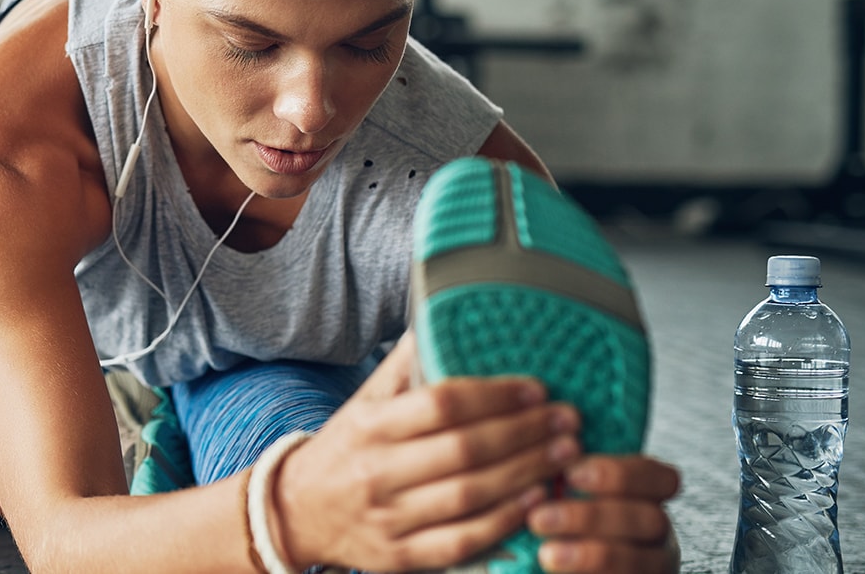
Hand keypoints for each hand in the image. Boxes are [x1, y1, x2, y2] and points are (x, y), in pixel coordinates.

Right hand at [269, 336, 579, 570]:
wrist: (297, 512)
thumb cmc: (344, 450)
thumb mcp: (364, 402)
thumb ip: (404, 365)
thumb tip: (440, 314)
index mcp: (370, 426)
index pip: (441, 404)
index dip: (495, 395)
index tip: (536, 388)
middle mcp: (377, 472)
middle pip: (464, 450)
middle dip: (525, 433)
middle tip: (567, 420)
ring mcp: (388, 518)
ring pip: (469, 495)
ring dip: (525, 473)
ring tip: (563, 454)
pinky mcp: (400, 556)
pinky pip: (461, 540)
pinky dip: (503, 522)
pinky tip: (534, 501)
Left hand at [530, 455, 681, 572]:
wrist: (555, 563)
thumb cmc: (559, 521)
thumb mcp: (567, 493)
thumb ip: (566, 473)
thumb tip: (546, 442)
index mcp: (648, 498)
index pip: (662, 478)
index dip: (621, 473)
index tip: (570, 473)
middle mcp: (657, 532)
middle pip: (651, 519)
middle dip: (593, 517)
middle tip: (540, 517)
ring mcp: (653, 565)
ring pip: (639, 560)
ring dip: (591, 555)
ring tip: (546, 554)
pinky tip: (554, 569)